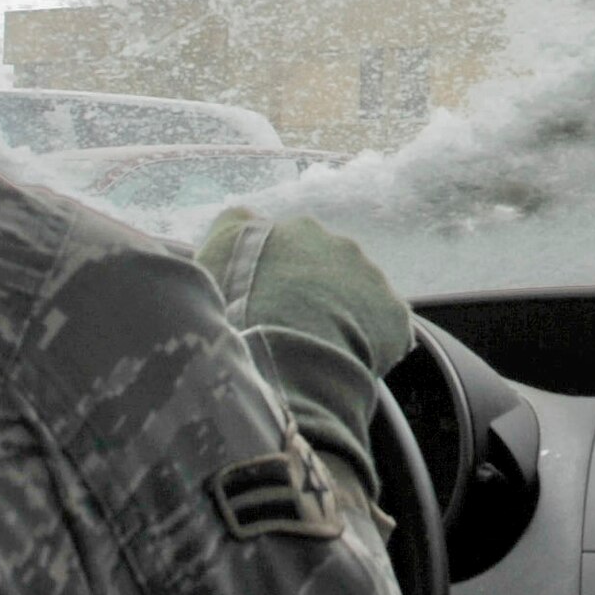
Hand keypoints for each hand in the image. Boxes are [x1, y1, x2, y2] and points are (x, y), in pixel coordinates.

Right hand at [195, 208, 413, 489]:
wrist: (286, 356)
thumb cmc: (232, 316)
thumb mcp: (203, 272)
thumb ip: (211, 250)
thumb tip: (202, 243)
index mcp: (276, 227)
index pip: (267, 240)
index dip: (263, 272)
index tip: (257, 299)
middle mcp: (324, 237)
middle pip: (315, 263)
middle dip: (306, 292)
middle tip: (286, 329)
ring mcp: (364, 272)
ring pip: (352, 292)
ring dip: (340, 315)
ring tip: (315, 353)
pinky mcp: (392, 309)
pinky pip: (383, 326)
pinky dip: (370, 344)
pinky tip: (345, 367)